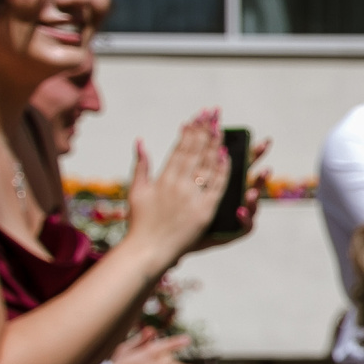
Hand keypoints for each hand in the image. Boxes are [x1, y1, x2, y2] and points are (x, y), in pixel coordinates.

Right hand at [123, 111, 230, 266]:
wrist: (149, 249)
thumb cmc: (140, 221)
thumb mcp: (136, 191)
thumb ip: (140, 165)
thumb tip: (140, 141)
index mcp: (163, 178)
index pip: (180, 149)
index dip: (189, 132)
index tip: (196, 118)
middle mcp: (179, 185)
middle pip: (196, 152)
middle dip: (205, 132)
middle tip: (213, 114)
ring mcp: (193, 197)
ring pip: (208, 165)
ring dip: (215, 145)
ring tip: (221, 128)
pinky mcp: (205, 210)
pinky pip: (218, 186)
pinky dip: (223, 170)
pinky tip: (228, 156)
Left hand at [187, 136, 271, 251]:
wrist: (171, 241)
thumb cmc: (177, 211)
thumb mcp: (177, 180)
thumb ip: (184, 155)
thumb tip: (183, 125)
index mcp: (222, 182)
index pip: (238, 162)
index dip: (249, 150)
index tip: (262, 139)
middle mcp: (234, 196)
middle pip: (250, 177)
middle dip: (259, 166)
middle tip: (266, 155)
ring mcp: (237, 213)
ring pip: (252, 201)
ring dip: (256, 190)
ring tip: (254, 189)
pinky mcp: (234, 231)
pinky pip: (245, 226)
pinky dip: (244, 217)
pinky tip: (240, 210)